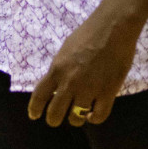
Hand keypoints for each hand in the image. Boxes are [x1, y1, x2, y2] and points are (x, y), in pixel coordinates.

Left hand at [27, 11, 142, 126]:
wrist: (112, 29)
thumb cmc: (88, 33)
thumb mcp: (65, 50)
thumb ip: (60, 68)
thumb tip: (57, 83)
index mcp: (56, 70)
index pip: (39, 96)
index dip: (34, 109)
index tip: (34, 116)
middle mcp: (69, 83)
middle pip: (55, 113)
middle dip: (54, 119)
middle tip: (57, 119)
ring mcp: (88, 89)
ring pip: (76, 118)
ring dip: (75, 119)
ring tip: (78, 115)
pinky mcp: (107, 93)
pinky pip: (98, 116)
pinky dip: (94, 119)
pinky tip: (92, 114)